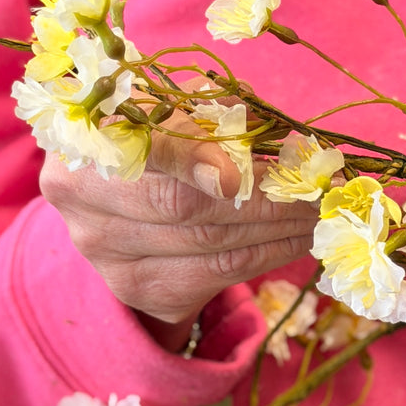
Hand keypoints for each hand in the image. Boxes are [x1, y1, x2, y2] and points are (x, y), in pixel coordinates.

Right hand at [40, 116, 316, 350]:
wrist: (117, 204)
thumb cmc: (153, 139)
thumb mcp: (171, 111)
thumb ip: (213, 115)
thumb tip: (284, 139)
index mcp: (84, 151)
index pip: (140, 155)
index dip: (188, 161)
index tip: (236, 173)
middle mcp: (87, 214)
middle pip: (184, 209)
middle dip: (263, 198)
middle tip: (317, 188)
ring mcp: (112, 262)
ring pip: (211, 246)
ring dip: (278, 229)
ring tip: (320, 211)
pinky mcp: (144, 294)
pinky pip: (220, 275)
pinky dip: (268, 254)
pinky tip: (299, 238)